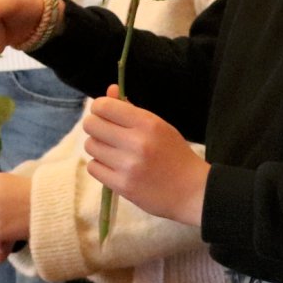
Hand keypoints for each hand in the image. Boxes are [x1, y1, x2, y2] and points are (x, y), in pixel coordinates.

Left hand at [82, 86, 208, 225]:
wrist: (192, 192)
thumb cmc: (175, 154)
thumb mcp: (159, 126)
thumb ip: (131, 109)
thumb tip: (109, 91)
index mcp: (147, 123)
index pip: (104, 106)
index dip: (99, 108)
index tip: (105, 115)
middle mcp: (136, 142)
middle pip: (91, 125)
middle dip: (96, 127)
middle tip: (107, 134)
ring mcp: (128, 166)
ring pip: (90, 146)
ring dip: (98, 147)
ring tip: (114, 152)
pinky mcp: (122, 186)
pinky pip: (93, 168)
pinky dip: (100, 166)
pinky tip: (114, 167)